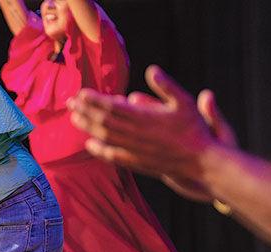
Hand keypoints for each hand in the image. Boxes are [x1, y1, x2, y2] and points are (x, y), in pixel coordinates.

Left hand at [68, 65, 217, 179]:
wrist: (201, 161)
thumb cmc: (194, 129)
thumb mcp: (184, 102)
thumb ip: (167, 86)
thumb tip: (152, 70)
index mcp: (145, 118)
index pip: (113, 106)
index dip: (95, 100)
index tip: (81, 93)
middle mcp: (136, 134)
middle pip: (103, 121)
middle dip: (85, 111)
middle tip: (70, 103)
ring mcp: (135, 150)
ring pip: (105, 137)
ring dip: (88, 128)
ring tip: (74, 119)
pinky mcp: (137, 162)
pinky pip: (113, 156)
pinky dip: (100, 150)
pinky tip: (90, 145)